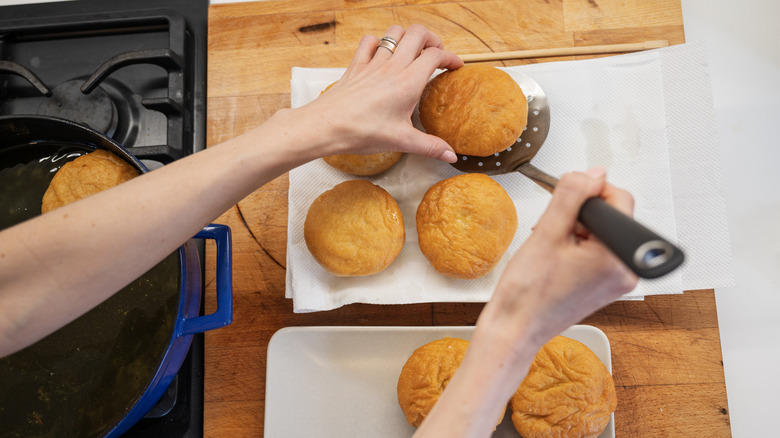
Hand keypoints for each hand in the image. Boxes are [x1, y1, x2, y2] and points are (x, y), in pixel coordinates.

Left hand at [297, 24, 462, 161]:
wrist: (326, 126)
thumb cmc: (361, 132)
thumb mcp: (402, 141)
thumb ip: (430, 146)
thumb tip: (451, 155)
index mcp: (408, 82)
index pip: (436, 56)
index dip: (451, 58)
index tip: (456, 67)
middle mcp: (392, 67)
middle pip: (418, 34)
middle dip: (432, 39)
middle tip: (435, 54)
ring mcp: (373, 63)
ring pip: (395, 32)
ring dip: (407, 36)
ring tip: (413, 51)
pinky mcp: (356, 66)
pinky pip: (369, 42)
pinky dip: (379, 42)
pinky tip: (382, 54)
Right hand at [480, 167, 638, 353]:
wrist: (515, 329)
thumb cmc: (527, 293)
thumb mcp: (547, 233)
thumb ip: (572, 195)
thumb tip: (592, 173)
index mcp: (618, 258)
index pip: (620, 199)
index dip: (589, 191)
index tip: (565, 200)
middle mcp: (626, 272)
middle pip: (611, 216)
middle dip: (579, 214)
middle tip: (552, 231)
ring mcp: (617, 281)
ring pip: (601, 233)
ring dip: (575, 230)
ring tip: (551, 248)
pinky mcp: (606, 287)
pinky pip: (598, 251)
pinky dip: (576, 247)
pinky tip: (555, 258)